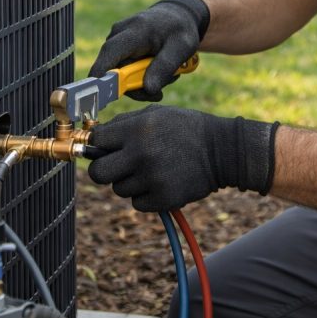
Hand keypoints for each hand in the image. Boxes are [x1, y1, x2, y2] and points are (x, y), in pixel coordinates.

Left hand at [87, 104, 278, 211]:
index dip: (97, 144)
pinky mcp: (163, 199)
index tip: (104, 147)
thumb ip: (123, 123)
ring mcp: (151, 179)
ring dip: (129, 182)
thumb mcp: (156, 113)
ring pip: (118, 189)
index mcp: (137, 129)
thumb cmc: (186, 128)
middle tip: (117, 166)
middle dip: (104, 170)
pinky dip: (145, 196)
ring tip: (150, 169)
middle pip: (97, 174)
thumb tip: (94, 136)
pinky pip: (137, 204)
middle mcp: (141, 154)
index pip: (95, 141)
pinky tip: (161, 182)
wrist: (222, 151)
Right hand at [89, 0, 209, 100]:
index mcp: (135, 31)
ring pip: (119, 75)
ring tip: (164, 75)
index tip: (100, 94)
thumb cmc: (180, 29)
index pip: (110, 53)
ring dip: (141, 82)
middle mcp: (118, 34)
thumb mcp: (182, 47)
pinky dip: (139, 77)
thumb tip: (149, 89)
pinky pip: (123, 71)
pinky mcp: (118, 49)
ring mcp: (116, 41)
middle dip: (136, 87)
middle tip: (160, 92)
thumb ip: (165, 67)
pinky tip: (156, 69)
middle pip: (114, 71)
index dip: (101, 74)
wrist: (177, 15)